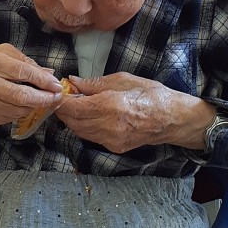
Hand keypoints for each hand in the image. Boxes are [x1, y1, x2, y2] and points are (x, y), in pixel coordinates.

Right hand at [0, 44, 62, 126]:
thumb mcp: (2, 53)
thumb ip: (26, 62)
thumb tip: (49, 73)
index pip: (22, 72)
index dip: (42, 81)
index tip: (56, 86)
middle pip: (19, 96)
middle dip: (42, 99)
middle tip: (57, 99)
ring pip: (16, 111)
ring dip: (32, 107)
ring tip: (40, 101)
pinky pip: (7, 118)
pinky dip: (18, 113)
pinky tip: (20, 106)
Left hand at [55, 73, 214, 152]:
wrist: (172, 119)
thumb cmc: (151, 94)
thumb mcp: (122, 79)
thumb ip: (94, 83)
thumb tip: (73, 82)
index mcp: (110, 106)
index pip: (73, 107)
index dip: (60, 100)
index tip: (56, 92)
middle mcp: (108, 126)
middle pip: (72, 121)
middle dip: (63, 110)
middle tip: (60, 97)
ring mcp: (111, 140)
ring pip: (79, 131)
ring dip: (71, 119)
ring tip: (72, 105)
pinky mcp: (114, 147)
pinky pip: (90, 137)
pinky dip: (83, 126)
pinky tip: (86, 116)